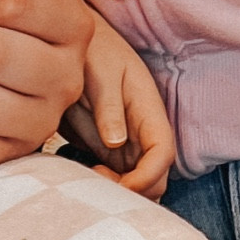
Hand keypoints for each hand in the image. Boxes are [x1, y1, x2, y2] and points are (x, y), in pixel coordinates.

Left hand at [62, 16, 173, 198]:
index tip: (121, 186)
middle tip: (98, 183)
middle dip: (134, 192)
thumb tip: (116, 142)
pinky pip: (118, 179)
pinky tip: (84, 178)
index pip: (163, 152)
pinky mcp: (108, 152)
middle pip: (156, 177)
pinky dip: (106, 189)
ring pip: (139, 184)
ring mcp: (127, 144)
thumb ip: (109, 107)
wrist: (76, 46)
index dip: (147, 176)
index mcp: (148, 109)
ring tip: (89, 179)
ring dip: (120, 194)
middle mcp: (143, 131)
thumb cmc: (92, 51)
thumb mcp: (99, 72)